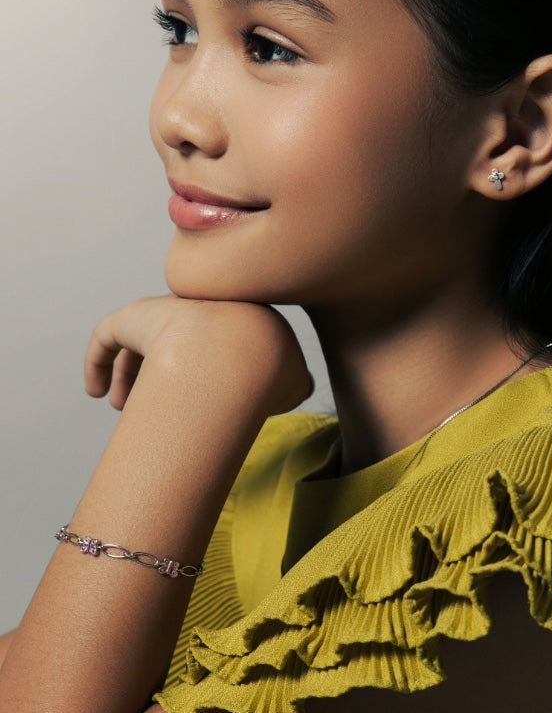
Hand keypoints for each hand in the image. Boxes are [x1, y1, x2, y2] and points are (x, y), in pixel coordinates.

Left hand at [84, 295, 313, 415]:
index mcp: (236, 315)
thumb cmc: (272, 368)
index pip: (207, 341)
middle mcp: (198, 305)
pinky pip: (107, 337)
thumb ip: (293, 381)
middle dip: (153, 375)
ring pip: (137, 340)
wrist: (244, 349)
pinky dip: (97, 363)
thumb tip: (294, 387)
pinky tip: (95, 392)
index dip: (195, 375)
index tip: (190, 405)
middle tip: (146, 406)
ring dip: (126, 374)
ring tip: (120, 406)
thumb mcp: (294, 379)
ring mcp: (166, 308)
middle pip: (168, 341)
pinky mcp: (135, 317)